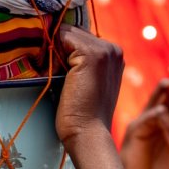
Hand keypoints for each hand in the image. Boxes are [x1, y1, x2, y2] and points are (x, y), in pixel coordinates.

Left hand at [52, 24, 123, 146]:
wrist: (88, 135)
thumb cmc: (81, 117)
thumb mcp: (84, 84)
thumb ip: (78, 65)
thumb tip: (54, 47)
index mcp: (114, 57)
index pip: (82, 39)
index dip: (66, 51)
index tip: (59, 71)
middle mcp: (113, 49)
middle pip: (75, 33)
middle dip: (61, 48)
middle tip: (56, 75)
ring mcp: (105, 50)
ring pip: (68, 34)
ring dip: (56, 50)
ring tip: (57, 76)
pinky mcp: (91, 54)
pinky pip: (63, 37)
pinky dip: (54, 51)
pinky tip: (56, 74)